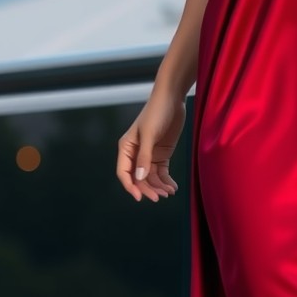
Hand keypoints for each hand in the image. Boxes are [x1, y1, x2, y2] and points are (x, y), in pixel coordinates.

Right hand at [116, 86, 186, 201]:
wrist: (172, 99)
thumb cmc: (156, 112)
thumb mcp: (149, 134)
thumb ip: (145, 157)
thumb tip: (140, 178)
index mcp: (126, 148)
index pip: (124, 172)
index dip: (130, 186)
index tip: (140, 197)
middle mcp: (135, 153)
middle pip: (138, 178)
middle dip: (148, 188)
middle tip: (159, 198)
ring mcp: (149, 155)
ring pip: (150, 177)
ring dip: (158, 187)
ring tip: (169, 193)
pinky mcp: (161, 155)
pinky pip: (161, 173)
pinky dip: (166, 181)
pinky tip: (172, 187)